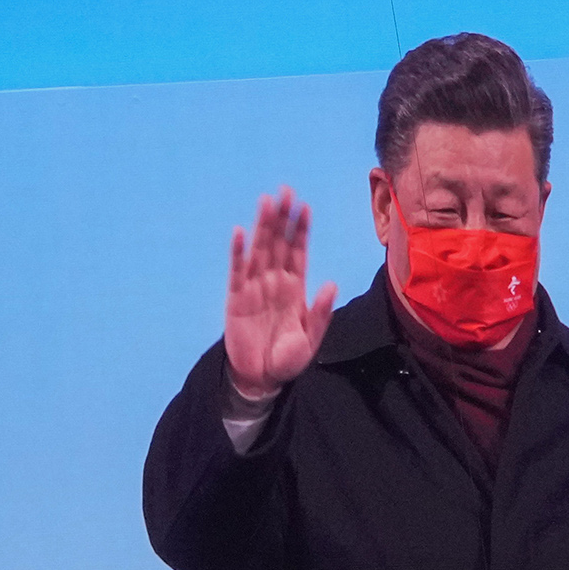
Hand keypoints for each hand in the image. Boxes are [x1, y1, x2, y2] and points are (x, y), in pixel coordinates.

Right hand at [223, 187, 333, 404]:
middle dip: (282, 217)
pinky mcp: (236, 298)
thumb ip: (321, 311)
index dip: (301, 230)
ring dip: (263, 226)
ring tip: (266, 201)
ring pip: (259, 250)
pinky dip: (238, 252)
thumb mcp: (311, 338)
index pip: (298, 251)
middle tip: (285, 191)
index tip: (305, 206)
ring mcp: (255, 287)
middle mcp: (275, 281)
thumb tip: (331, 283)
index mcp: (295, 288)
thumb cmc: (288, 358)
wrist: (262, 378)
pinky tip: (240, 232)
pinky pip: (237, 271)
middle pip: (278, 243)